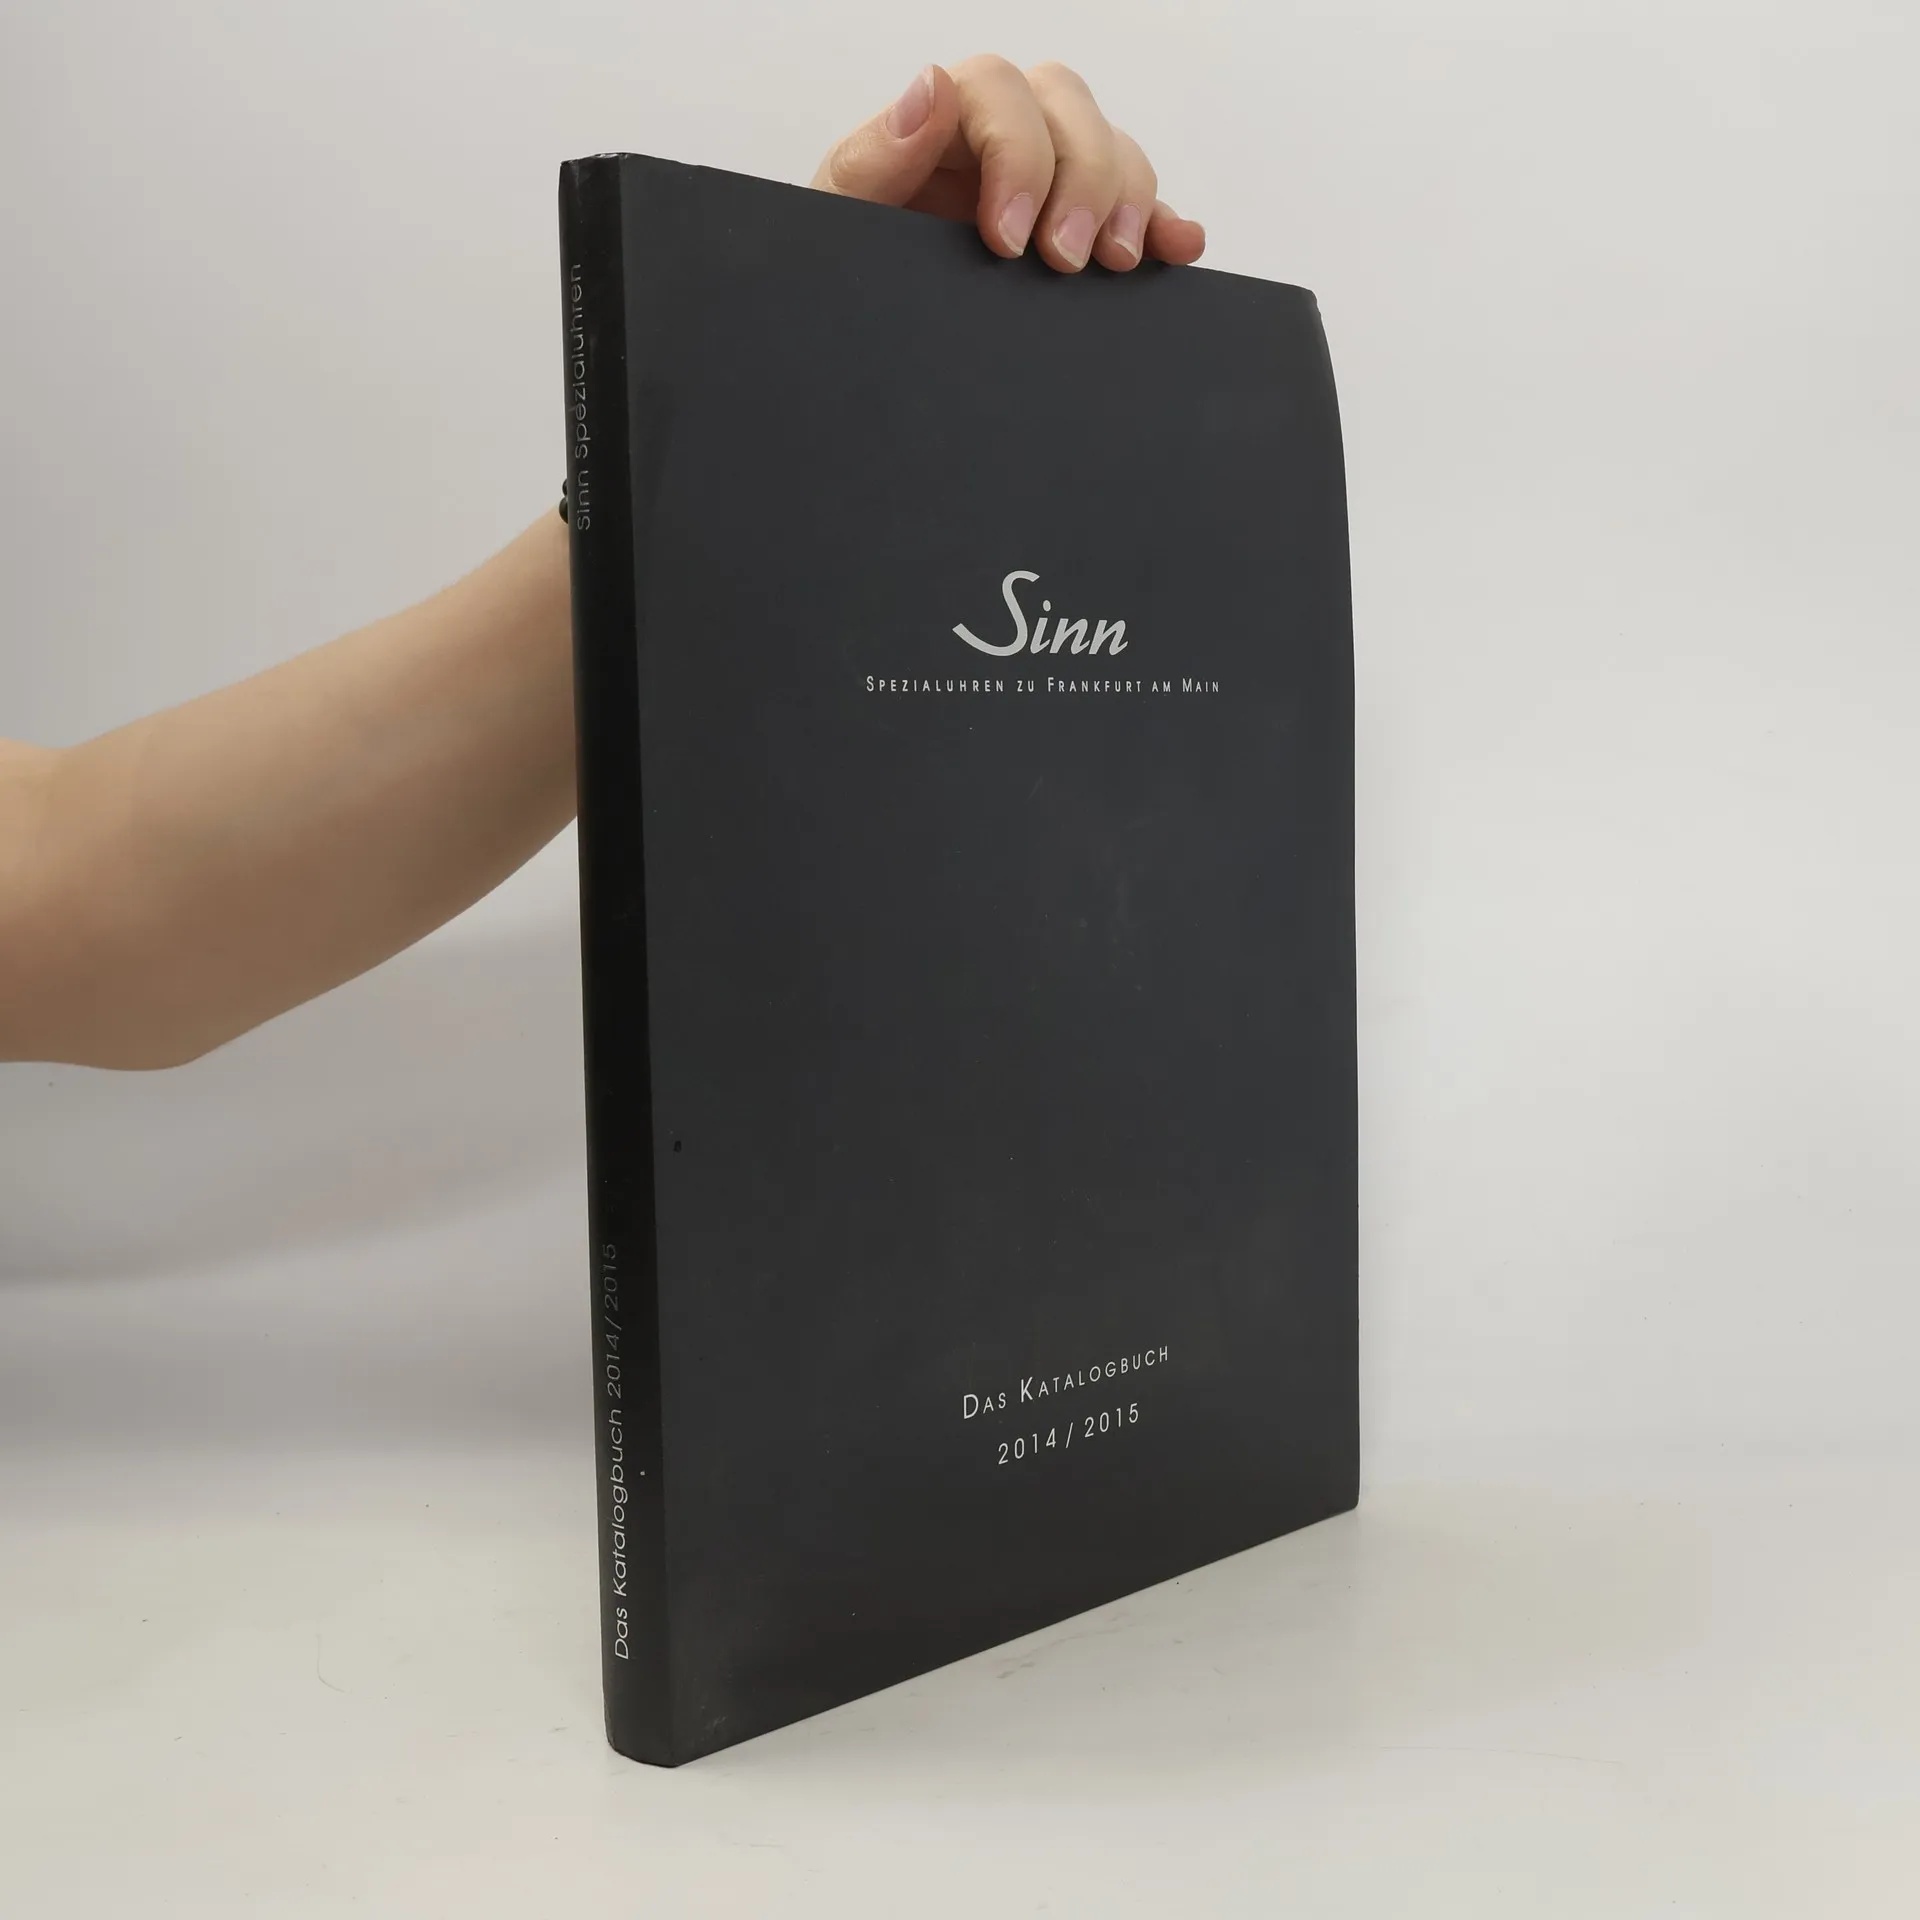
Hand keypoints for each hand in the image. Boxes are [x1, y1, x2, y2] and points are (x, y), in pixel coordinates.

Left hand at [810, 57, 1205, 273]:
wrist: (860, 358)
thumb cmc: (842, 289)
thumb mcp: (838, 228)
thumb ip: (871, 160)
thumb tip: (932, 88)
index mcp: (937, 129)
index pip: (997, 89)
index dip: (1018, 154)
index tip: (1008, 239)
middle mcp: (997, 144)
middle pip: (1068, 108)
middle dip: (1081, 180)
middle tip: (1067, 259)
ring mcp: (1045, 188)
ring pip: (1111, 149)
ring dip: (1126, 200)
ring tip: (1113, 264)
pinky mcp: (1078, 237)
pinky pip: (1136, 209)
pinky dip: (1163, 223)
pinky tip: (1177, 245)